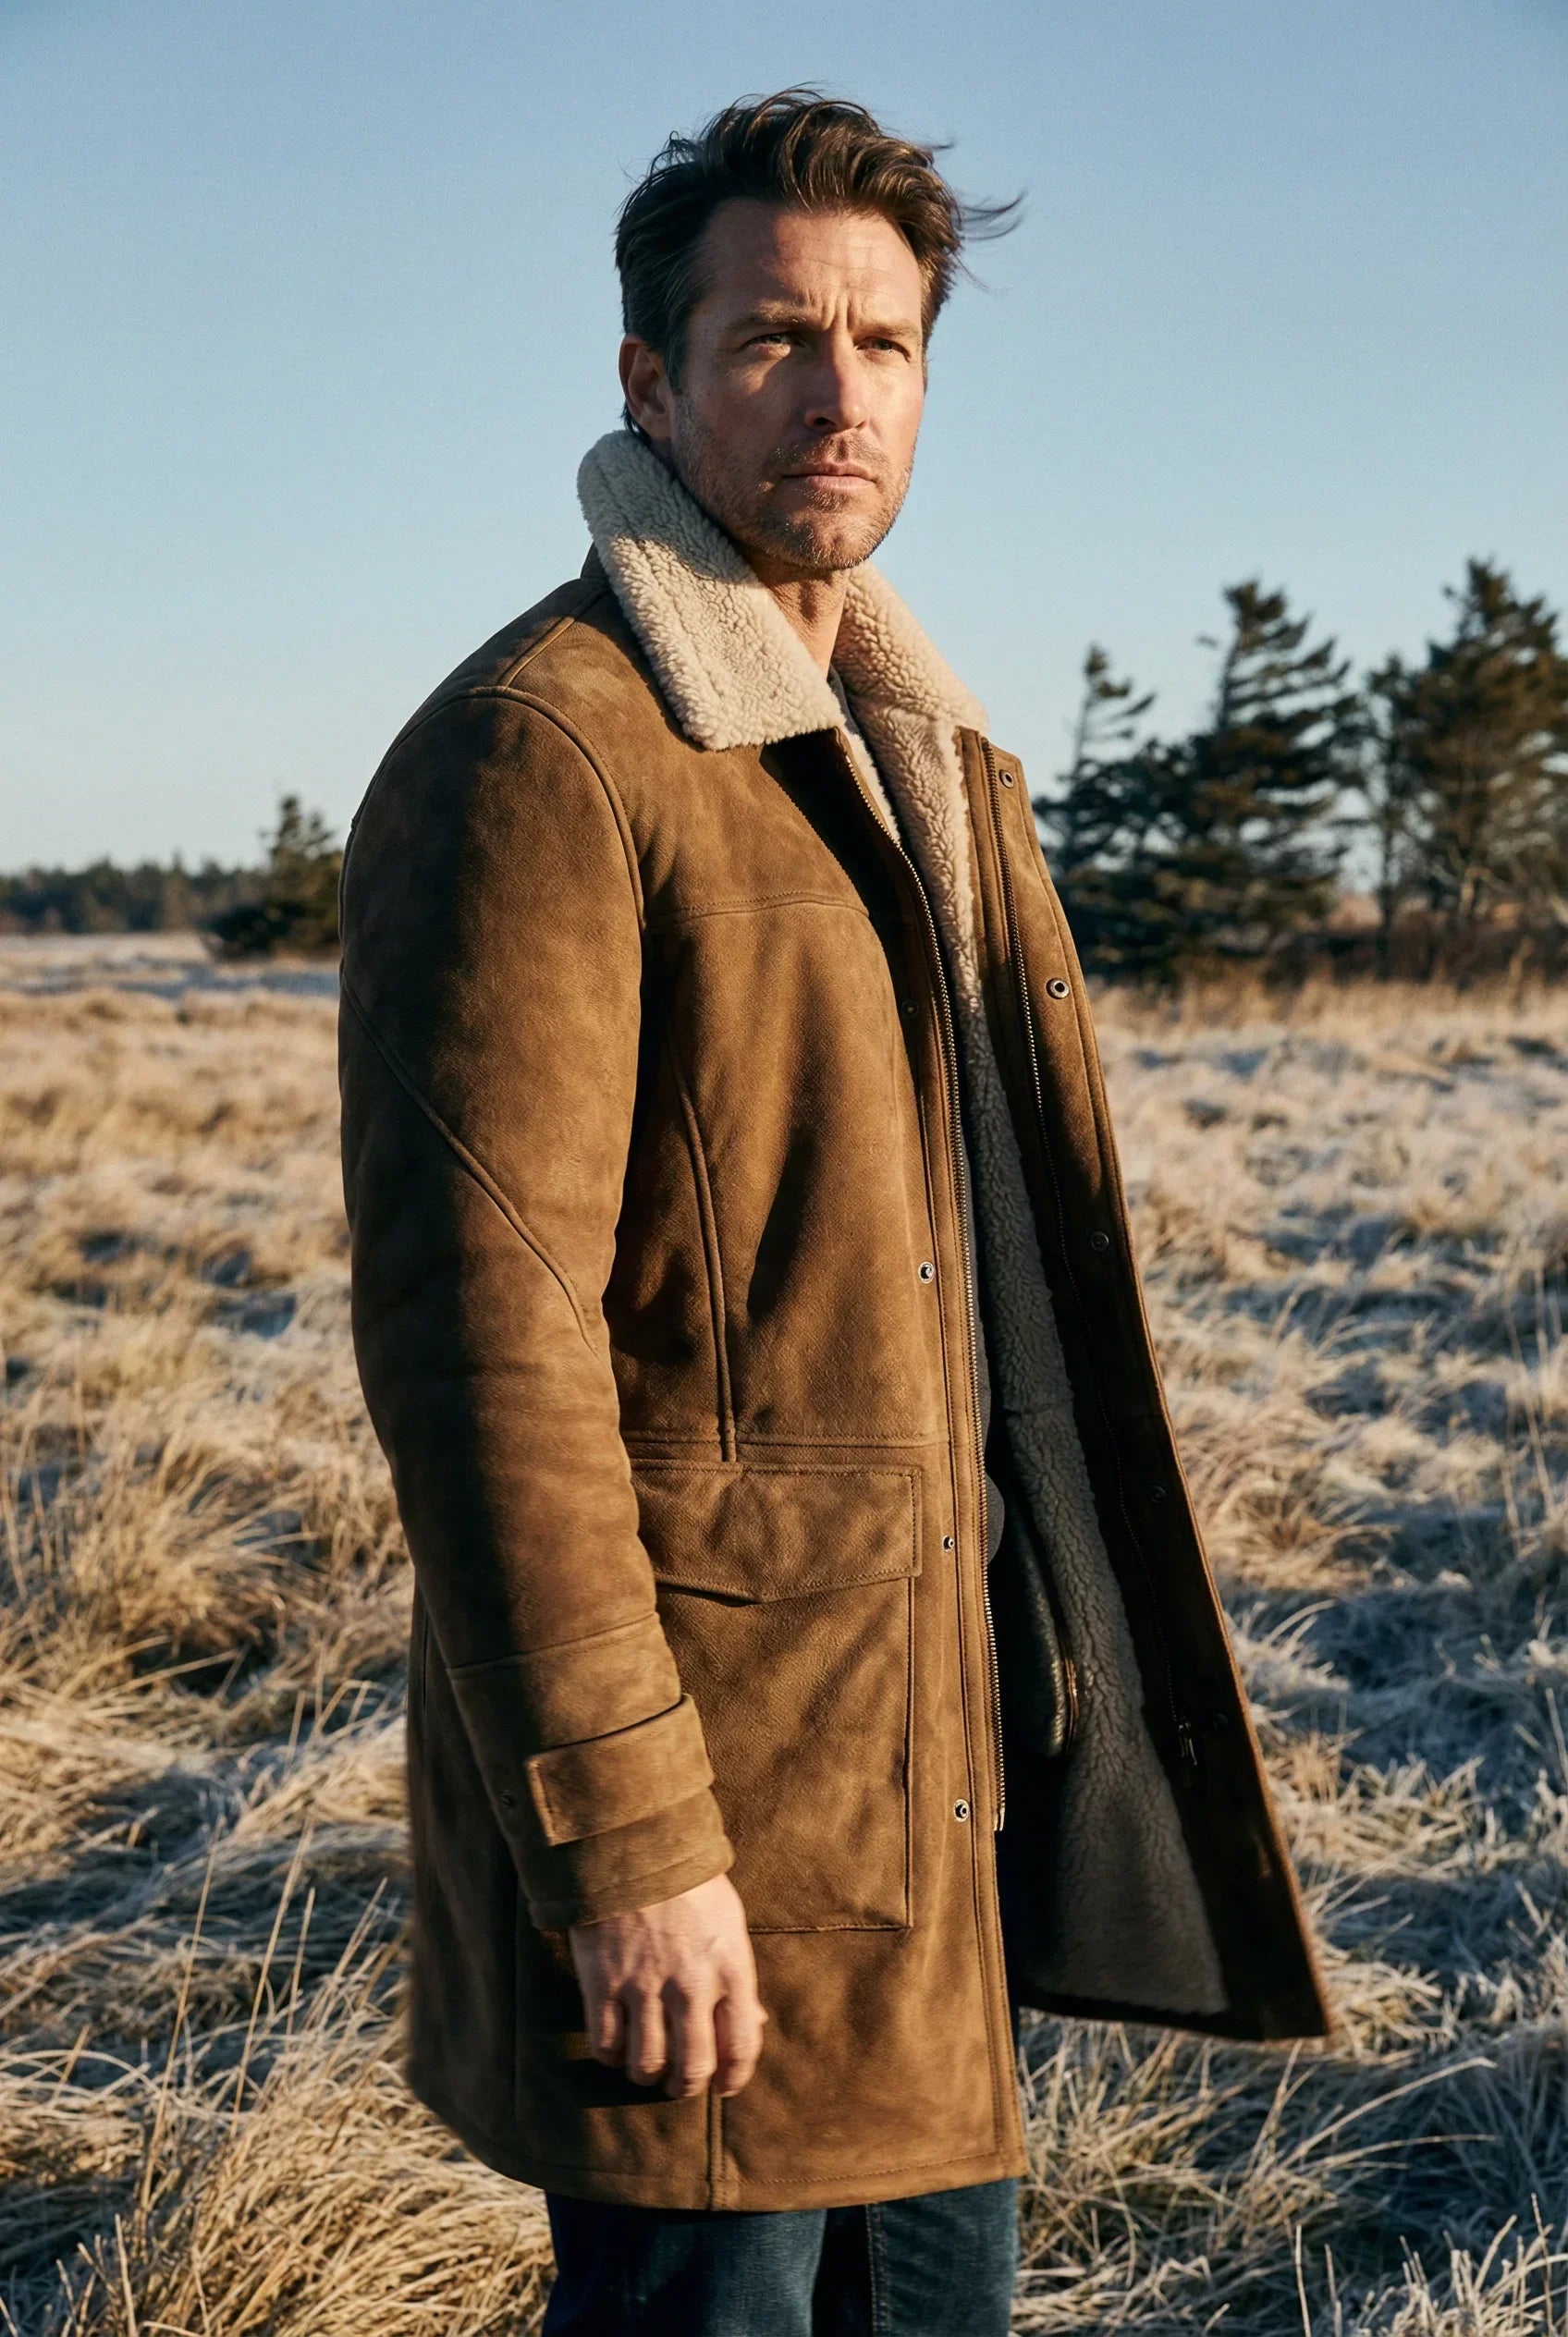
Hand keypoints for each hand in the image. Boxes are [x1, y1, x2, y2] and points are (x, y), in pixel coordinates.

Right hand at [568, 1873, 765, 2099]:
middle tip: (678, 2084)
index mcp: (730, 1966)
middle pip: (691, 2068)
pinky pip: (605, 2043)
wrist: (632, 1845)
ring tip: (646, 2066)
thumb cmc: (688, 1884)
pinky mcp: (602, 1982)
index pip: (741, 2046)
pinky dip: (611, 2055)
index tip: (724, 2086)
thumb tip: (754, 2022)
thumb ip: (740, 1978)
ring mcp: (643, 1984)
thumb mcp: (729, 1923)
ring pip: (645, 2064)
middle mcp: (689, 1983)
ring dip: (647, 2075)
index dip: (733, 2078)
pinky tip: (617, 2044)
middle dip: (686, 2086)